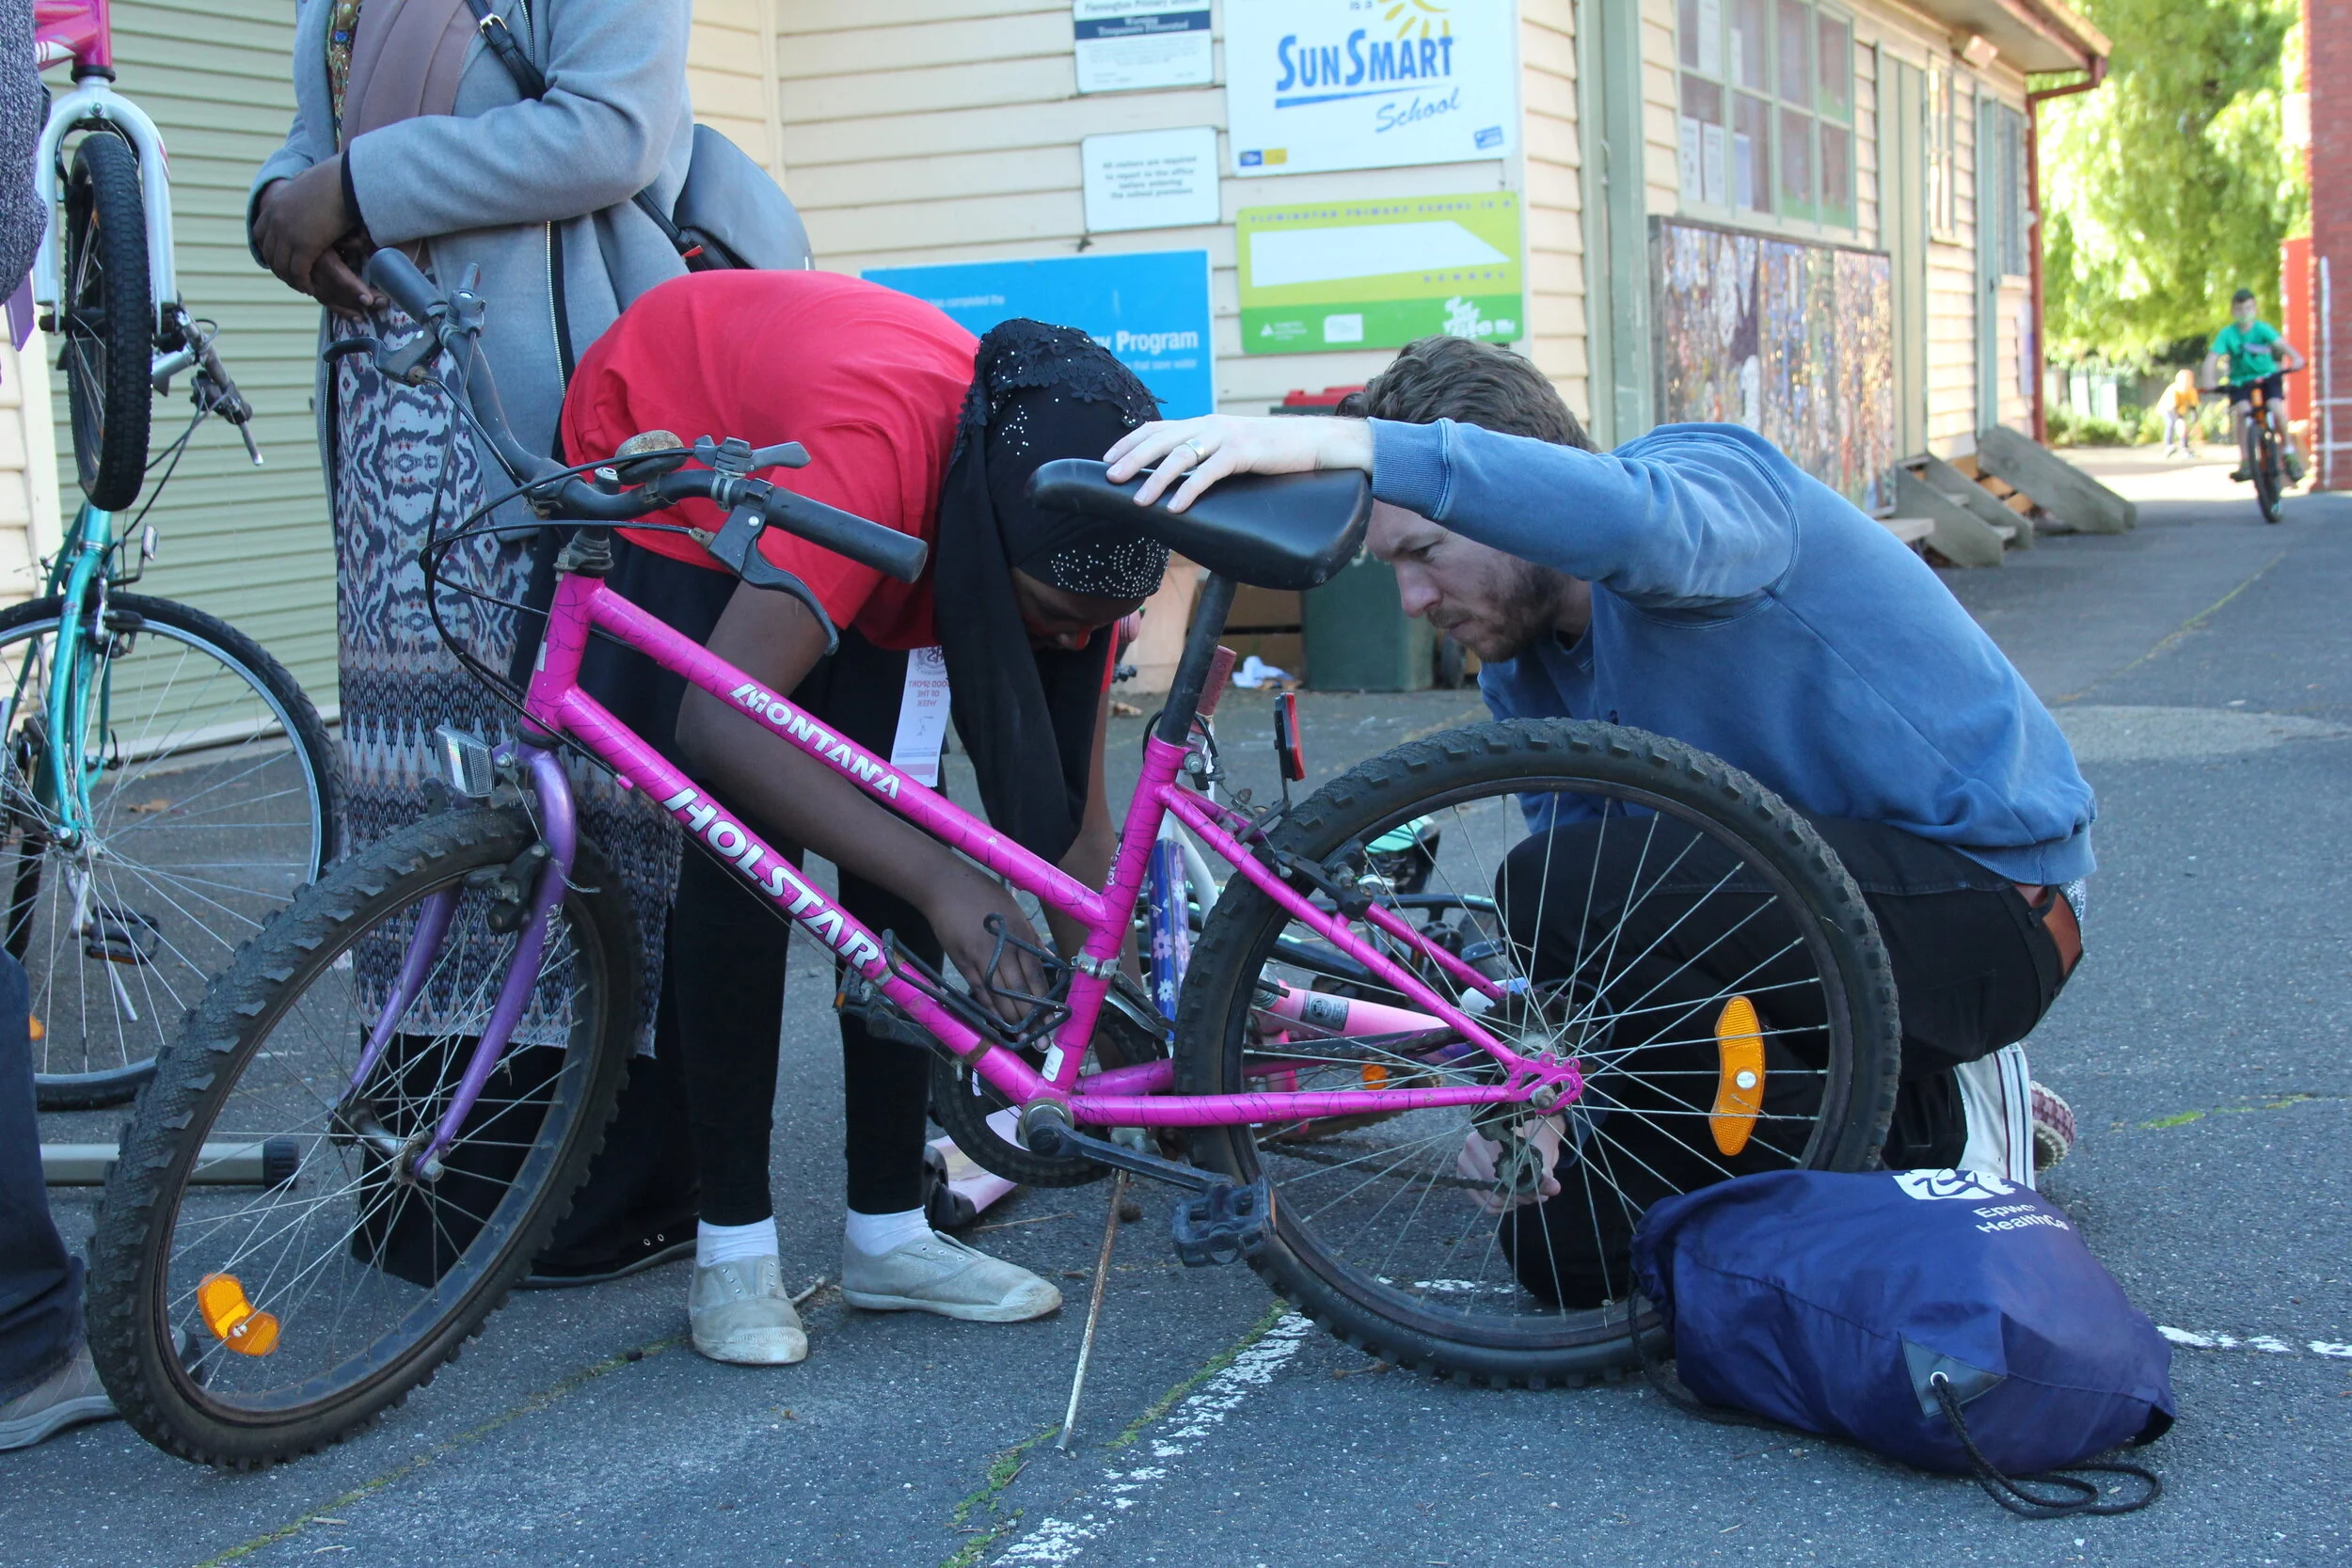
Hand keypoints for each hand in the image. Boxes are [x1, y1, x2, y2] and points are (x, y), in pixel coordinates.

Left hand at [252, 161, 377, 312]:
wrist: (345, 181)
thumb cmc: (334, 179)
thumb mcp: (308, 180)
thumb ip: (300, 184)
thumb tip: (303, 177)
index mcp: (274, 206)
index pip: (259, 234)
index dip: (268, 251)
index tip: (280, 260)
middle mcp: (276, 221)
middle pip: (269, 254)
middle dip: (279, 269)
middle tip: (293, 278)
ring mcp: (288, 234)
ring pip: (282, 266)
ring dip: (291, 280)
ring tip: (303, 286)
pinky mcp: (304, 246)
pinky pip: (298, 272)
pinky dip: (303, 282)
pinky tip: (311, 287)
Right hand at [922, 871, 1051, 1026]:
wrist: (946, 886)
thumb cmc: (985, 895)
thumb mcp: (1015, 912)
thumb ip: (1032, 940)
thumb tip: (1051, 963)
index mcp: (1019, 935)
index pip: (1036, 975)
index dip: (1045, 1001)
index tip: (1054, 1021)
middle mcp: (1002, 950)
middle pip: (1019, 991)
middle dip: (1032, 1019)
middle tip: (1042, 1041)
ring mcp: (980, 958)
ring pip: (999, 996)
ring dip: (1011, 1020)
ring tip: (1022, 1039)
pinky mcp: (962, 962)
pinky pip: (978, 991)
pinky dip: (988, 1008)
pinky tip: (998, 1022)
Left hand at [1103, 414, 1373, 512]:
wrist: (1316, 442)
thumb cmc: (1274, 451)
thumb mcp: (1234, 448)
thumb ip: (1208, 454)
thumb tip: (1181, 477)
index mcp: (1205, 423)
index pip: (1158, 428)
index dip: (1130, 442)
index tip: (1107, 459)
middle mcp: (1212, 425)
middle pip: (1162, 439)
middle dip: (1132, 459)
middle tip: (1111, 478)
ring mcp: (1228, 436)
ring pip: (1181, 455)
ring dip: (1156, 479)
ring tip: (1139, 501)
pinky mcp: (1246, 451)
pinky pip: (1211, 472)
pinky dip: (1191, 490)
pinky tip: (1177, 507)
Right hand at [1457, 1119, 1565, 1213]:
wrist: (1528, 1135)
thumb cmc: (1533, 1141)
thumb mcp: (1541, 1156)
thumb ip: (1544, 1173)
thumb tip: (1553, 1188)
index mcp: (1486, 1138)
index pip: (1499, 1173)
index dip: (1520, 1187)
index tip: (1538, 1192)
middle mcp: (1470, 1150)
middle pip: (1492, 1188)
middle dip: (1517, 1197)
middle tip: (1535, 1196)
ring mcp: (1465, 1166)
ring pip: (1489, 1199)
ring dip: (1510, 1203)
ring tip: (1526, 1196)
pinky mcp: (1466, 1180)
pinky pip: (1484, 1204)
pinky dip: (1501, 1206)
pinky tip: (1514, 1198)